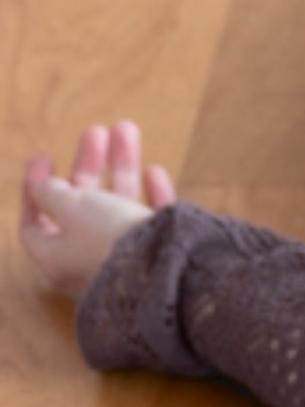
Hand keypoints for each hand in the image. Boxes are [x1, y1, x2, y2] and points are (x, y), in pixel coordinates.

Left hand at [18, 120, 177, 300]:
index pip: (35, 223)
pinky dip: (151, 193)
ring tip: (128, 131)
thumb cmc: (107, 240)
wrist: (166, 275)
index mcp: (54, 256)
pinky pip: (150, 220)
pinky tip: (155, 170)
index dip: (36, 187)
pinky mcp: (158, 255)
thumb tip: (46, 187)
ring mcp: (124, 259)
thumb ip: (53, 192)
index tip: (46, 156)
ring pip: (118, 206)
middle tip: (96, 131)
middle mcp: (86, 260)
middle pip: (80, 208)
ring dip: (121, 167)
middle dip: (88, 165)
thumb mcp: (71, 206)